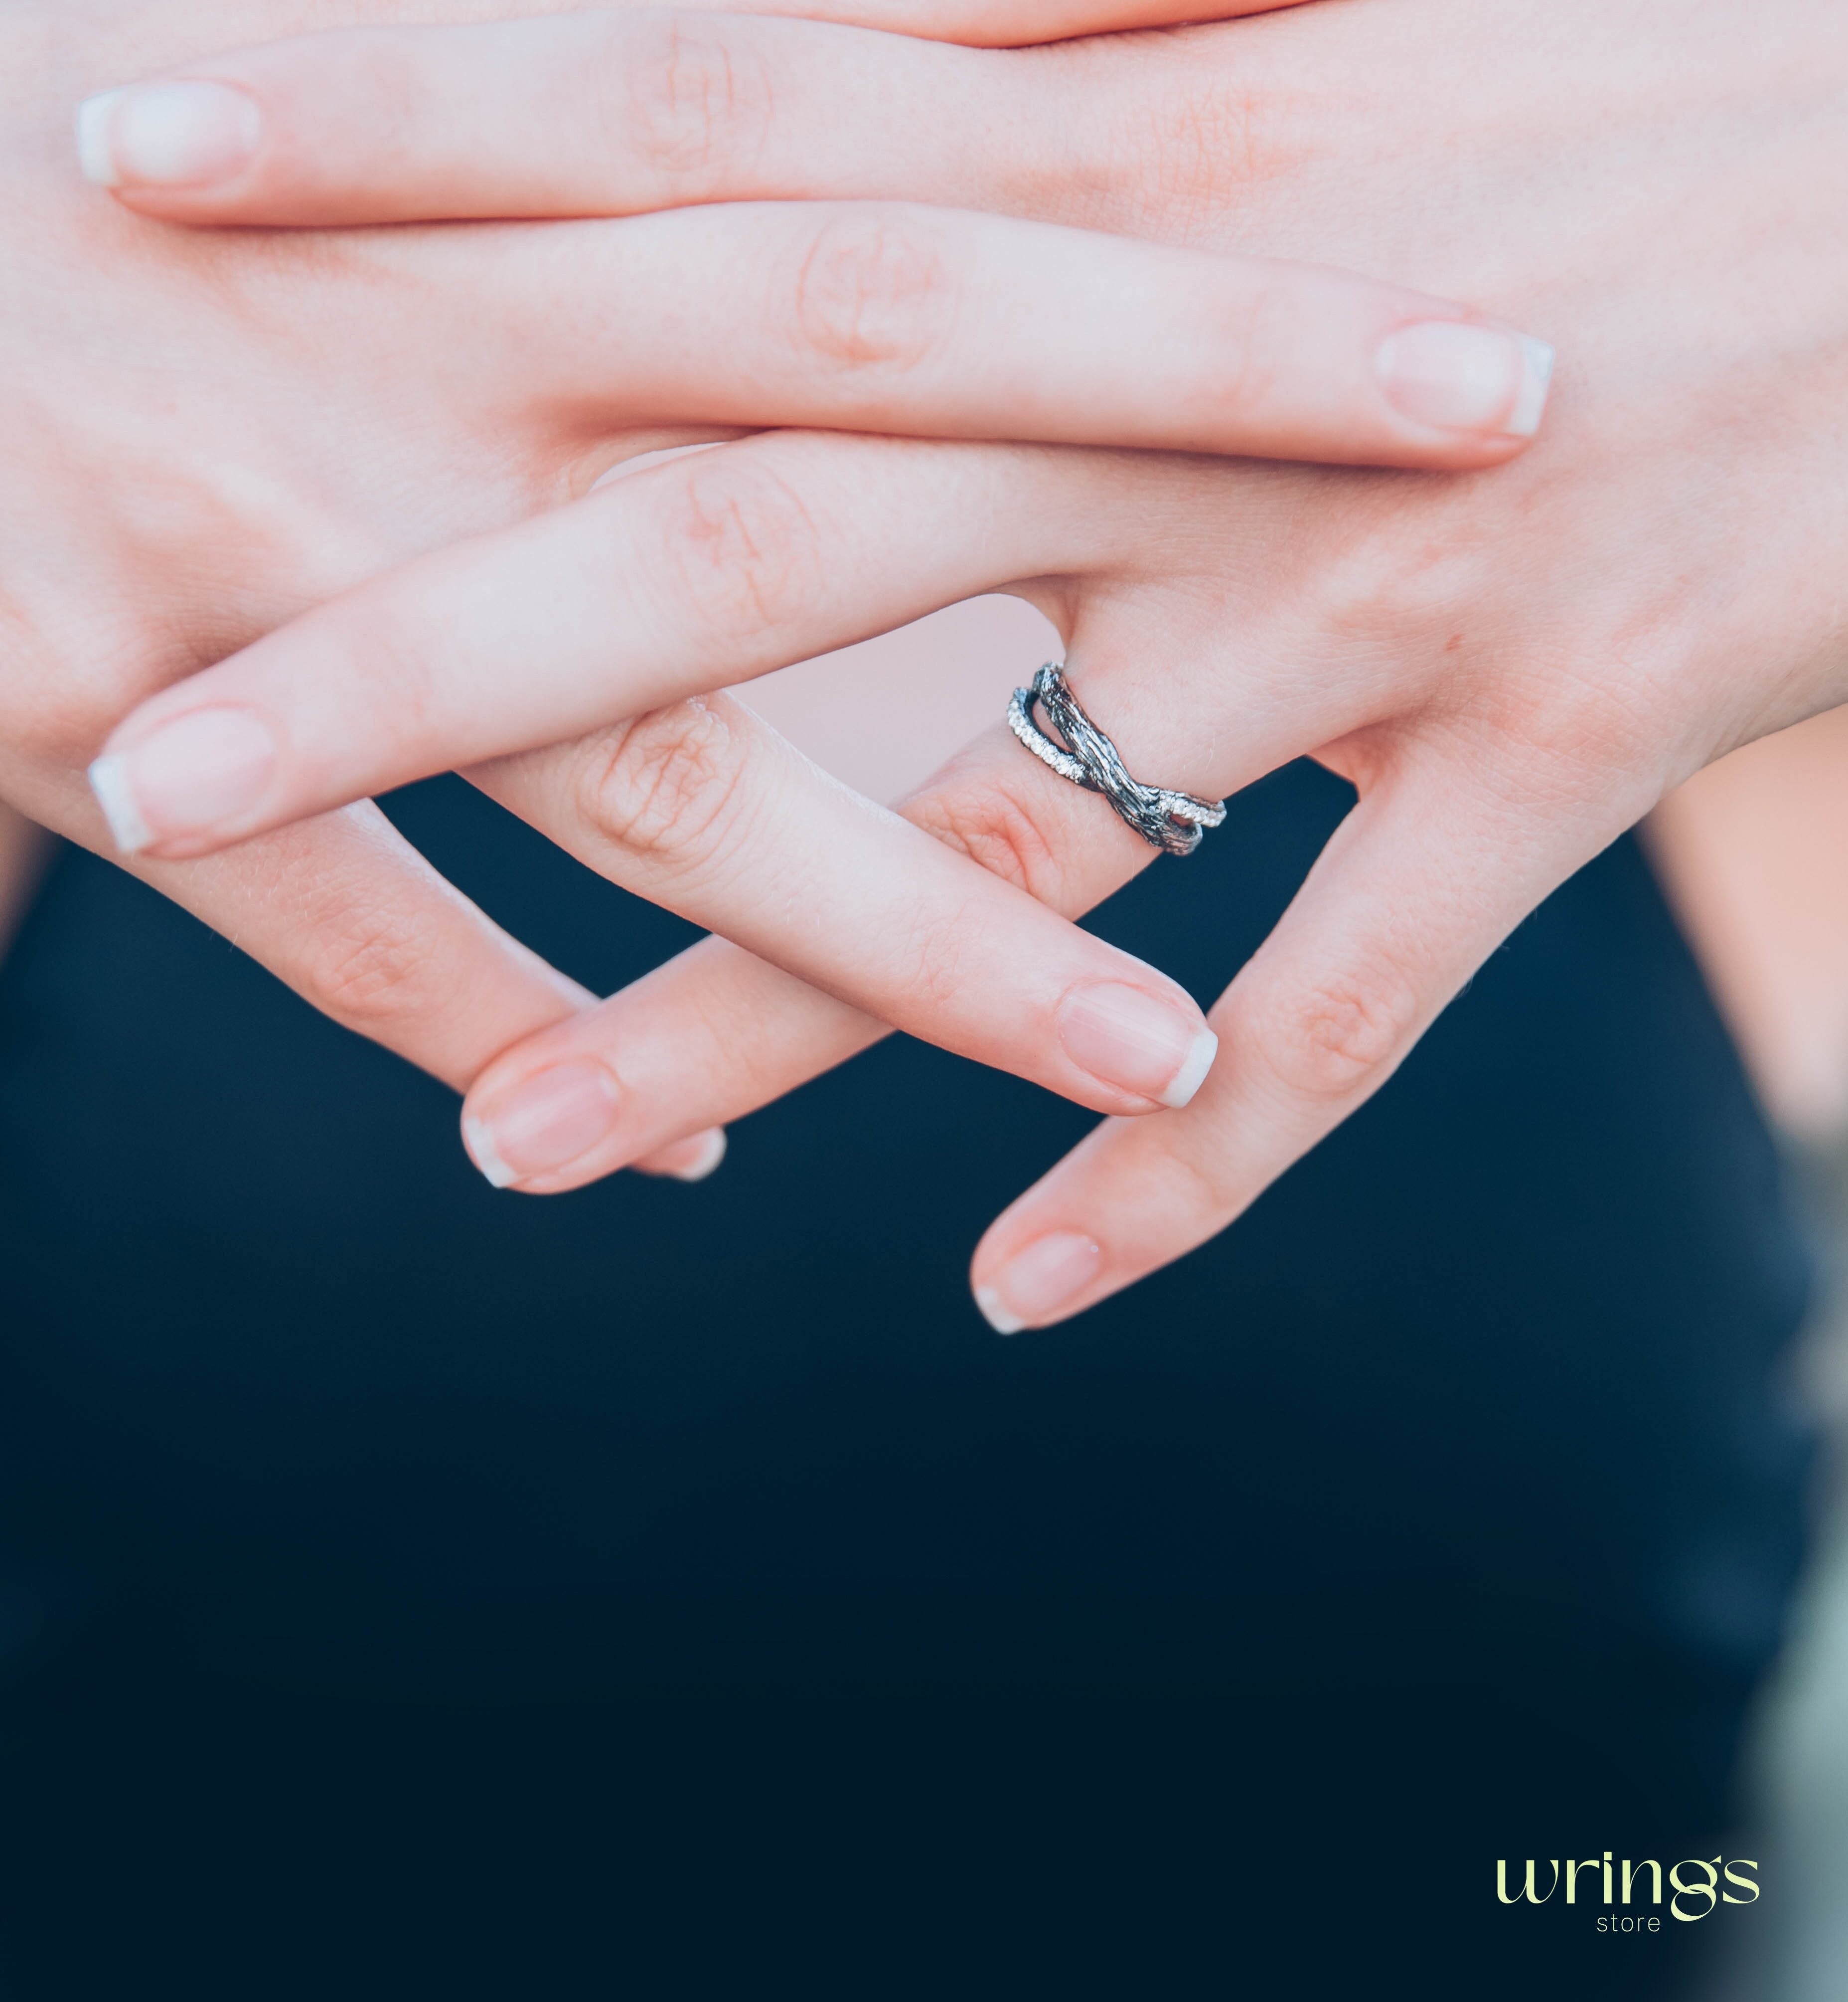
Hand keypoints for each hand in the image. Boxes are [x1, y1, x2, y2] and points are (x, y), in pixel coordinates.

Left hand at [95, 0, 1844, 1327]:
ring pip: (1013, 834)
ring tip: (516, 1147)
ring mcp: (1395, 587)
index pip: (699, 112)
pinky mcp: (1577, 740)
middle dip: (437, 652)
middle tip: (156, 766)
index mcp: (1155, 144)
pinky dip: (1187, 1168)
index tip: (146, 150)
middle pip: (756, 521)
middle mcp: (1223, 379)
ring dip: (753, 1005)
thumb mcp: (1320, 20)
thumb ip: (1058, 29)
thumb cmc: (1650, 75)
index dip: (410, 124)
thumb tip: (800, 29)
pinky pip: (1346, 1011)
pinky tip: (1015, 1287)